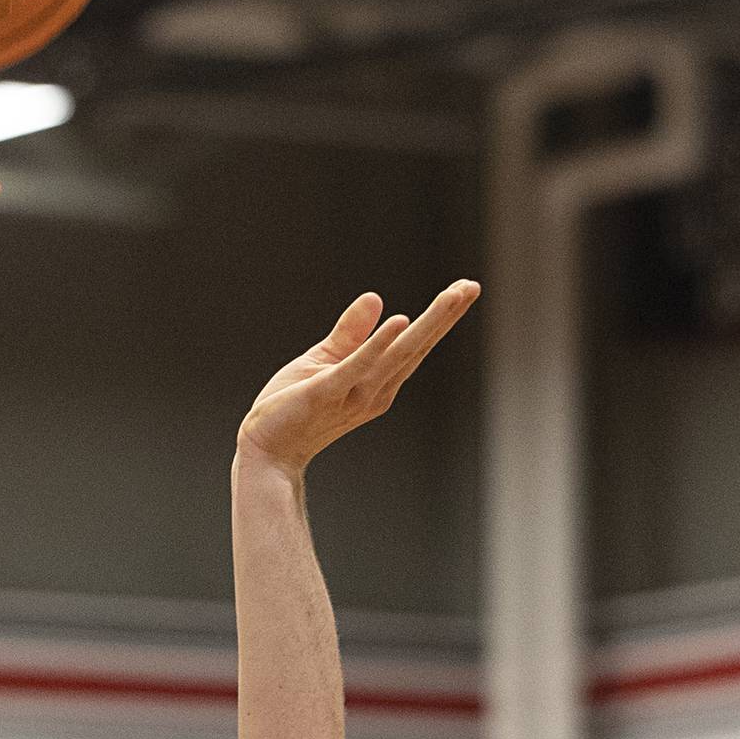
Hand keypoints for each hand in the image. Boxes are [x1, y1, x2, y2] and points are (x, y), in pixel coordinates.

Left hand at [236, 281, 479, 479]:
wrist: (266, 451)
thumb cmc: (292, 408)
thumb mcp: (325, 361)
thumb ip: (351, 333)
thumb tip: (377, 298)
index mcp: (376, 383)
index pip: (414, 345)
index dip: (440, 318)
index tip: (465, 289)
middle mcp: (375, 392)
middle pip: (416, 348)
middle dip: (445, 317)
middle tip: (473, 287)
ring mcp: (353, 395)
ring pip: (397, 354)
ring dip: (426, 324)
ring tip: (452, 296)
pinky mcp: (326, 394)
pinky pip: (357, 367)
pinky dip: (378, 345)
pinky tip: (400, 321)